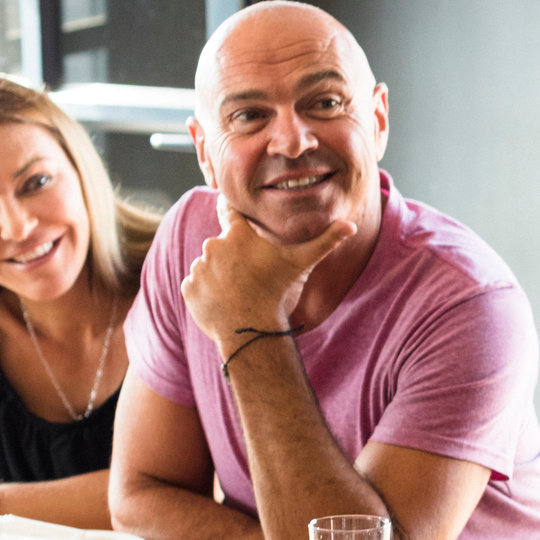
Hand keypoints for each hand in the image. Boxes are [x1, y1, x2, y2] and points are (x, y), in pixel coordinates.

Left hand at [180, 200, 356, 347]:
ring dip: (220, 274)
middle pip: (222, 244)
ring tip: (240, 292)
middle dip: (233, 256)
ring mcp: (198, 267)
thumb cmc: (277, 292)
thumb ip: (326, 242)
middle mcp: (213, 246)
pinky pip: (197, 285)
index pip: (228, 210)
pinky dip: (207, 292)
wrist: (250, 329)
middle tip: (251, 275)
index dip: (231, 211)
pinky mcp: (188, 288)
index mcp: (237, 235)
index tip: (231, 213)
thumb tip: (352, 225)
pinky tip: (226, 302)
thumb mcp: (302, 264)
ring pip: (209, 265)